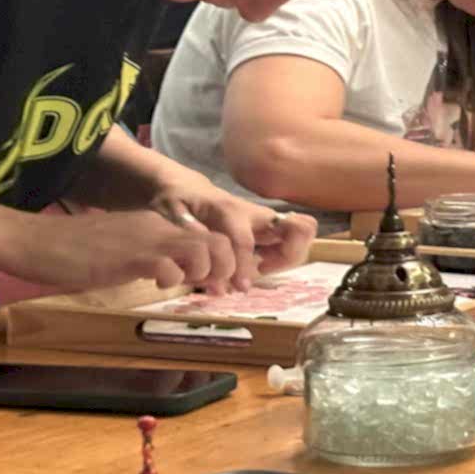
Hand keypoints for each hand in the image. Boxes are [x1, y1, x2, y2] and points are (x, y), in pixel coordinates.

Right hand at [4, 209, 275, 294]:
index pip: (211, 235)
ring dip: (204, 274)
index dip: (225, 261)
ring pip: (204, 251)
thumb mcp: (125, 250)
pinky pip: (169, 266)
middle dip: (226, 270)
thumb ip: (153, 256)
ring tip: (184, 285)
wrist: (35, 241)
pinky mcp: (129, 256)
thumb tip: (179, 273)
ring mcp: (146, 239)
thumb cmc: (75, 251)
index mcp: (159, 224)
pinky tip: (155, 284)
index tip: (219, 284)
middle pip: (219, 242)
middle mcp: (159, 227)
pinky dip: (172, 280)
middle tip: (212, 291)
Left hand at [152, 180, 315, 288]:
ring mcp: (266, 219)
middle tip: (261, 269)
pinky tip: (259, 265)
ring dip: (288, 258)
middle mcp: (256, 213)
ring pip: (303, 234)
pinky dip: (283, 258)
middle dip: (288, 256)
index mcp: (230, 210)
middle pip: (300, 228)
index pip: (246, 241)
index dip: (245, 266)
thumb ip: (188, 231)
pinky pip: (292, 241)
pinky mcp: (268, 226)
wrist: (187, 187)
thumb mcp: (171, 212)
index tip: (242, 287)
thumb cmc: (177, 200)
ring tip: (260, 268)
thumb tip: (204, 253)